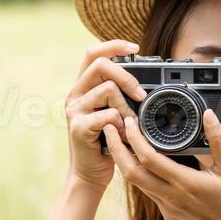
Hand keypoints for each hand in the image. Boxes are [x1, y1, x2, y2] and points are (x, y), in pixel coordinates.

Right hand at [65, 39, 148, 191]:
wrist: (91, 174)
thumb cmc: (107, 143)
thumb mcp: (115, 113)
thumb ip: (122, 95)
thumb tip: (146, 82)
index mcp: (84, 87)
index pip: (93, 53)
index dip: (114, 45)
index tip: (135, 47)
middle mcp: (75, 95)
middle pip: (100, 65)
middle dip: (126, 77)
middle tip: (141, 96)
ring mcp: (75, 111)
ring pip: (107, 90)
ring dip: (127, 108)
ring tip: (129, 126)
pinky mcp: (78, 128)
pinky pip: (108, 115)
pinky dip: (121, 125)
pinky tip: (121, 137)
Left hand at [103, 108, 220, 219]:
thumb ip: (219, 140)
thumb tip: (208, 115)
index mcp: (186, 183)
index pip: (149, 159)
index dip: (135, 139)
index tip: (130, 121)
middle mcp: (171, 197)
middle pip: (131, 172)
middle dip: (116, 149)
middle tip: (110, 128)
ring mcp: (168, 207)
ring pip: (137, 182)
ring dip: (125, 161)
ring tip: (122, 140)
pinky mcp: (168, 213)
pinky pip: (148, 191)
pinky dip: (140, 173)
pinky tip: (142, 161)